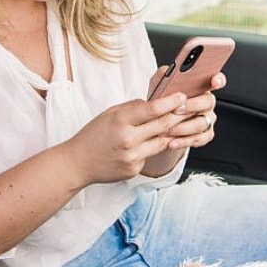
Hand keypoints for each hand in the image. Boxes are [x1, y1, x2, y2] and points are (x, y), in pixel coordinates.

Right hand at [61, 92, 188, 184]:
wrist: (78, 163)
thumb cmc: (93, 135)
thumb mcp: (110, 114)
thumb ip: (133, 108)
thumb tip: (155, 103)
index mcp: (120, 120)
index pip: (152, 109)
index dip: (170, 102)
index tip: (182, 96)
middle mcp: (128, 139)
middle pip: (163, 125)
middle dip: (178, 115)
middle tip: (189, 108)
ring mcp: (132, 157)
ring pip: (162, 142)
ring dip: (171, 133)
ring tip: (178, 124)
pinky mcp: (134, 170)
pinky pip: (150, 156)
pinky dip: (151, 148)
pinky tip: (147, 144)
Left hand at [140, 72, 225, 176]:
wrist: (159, 123)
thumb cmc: (162, 101)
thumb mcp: (160, 85)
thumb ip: (164, 76)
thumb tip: (165, 71)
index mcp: (201, 87)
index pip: (216, 80)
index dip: (218, 80)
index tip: (214, 81)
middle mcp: (207, 102)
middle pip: (208, 102)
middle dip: (191, 106)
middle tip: (176, 109)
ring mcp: (208, 119)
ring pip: (202, 123)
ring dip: (183, 127)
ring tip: (166, 129)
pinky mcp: (205, 135)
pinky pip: (199, 139)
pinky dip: (183, 141)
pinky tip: (172, 142)